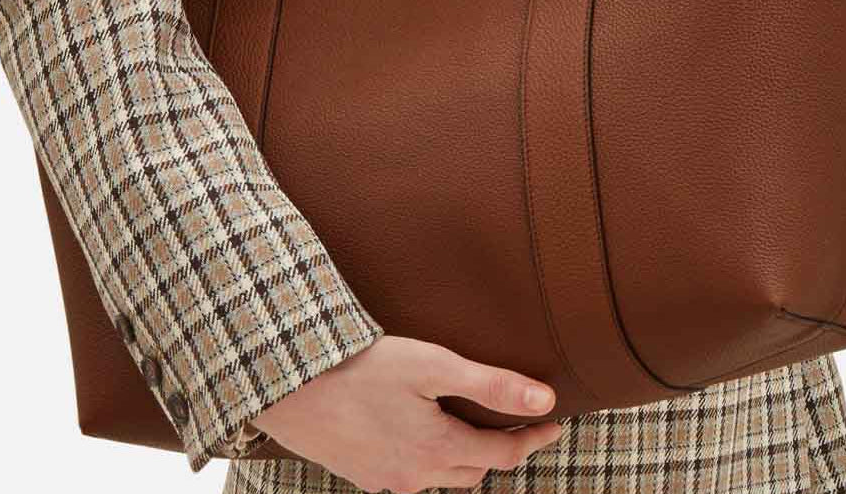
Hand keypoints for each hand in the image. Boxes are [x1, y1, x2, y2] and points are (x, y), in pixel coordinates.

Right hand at [252, 335, 563, 491]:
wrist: (290, 384)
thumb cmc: (361, 366)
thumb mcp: (432, 365)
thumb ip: (490, 384)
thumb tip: (544, 400)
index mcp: (438, 450)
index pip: (503, 455)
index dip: (533, 440)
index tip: (555, 423)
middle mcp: (415, 477)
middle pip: (475, 470)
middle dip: (502, 450)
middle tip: (520, 423)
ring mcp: (386, 481)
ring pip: (442, 477)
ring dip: (465, 457)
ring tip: (475, 427)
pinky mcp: (363, 475)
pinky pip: (411, 476)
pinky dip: (430, 460)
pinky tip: (423, 436)